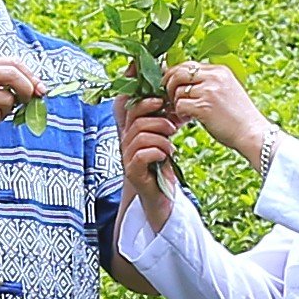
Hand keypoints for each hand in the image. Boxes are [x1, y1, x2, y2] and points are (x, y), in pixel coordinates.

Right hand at [118, 100, 182, 219]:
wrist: (162, 196)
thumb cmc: (162, 167)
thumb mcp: (162, 140)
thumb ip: (161, 124)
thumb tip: (171, 105)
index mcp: (131, 132)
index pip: (129, 108)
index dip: (144, 102)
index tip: (162, 102)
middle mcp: (125, 143)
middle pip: (135, 120)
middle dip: (158, 121)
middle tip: (172, 129)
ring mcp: (127, 157)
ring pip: (140, 136)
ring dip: (161, 139)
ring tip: (170, 148)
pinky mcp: (132, 172)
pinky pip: (141, 154)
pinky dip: (157, 152)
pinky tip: (165, 157)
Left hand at [162, 62, 274, 166]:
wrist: (253, 133)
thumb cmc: (239, 116)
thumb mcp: (227, 90)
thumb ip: (209, 83)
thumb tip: (183, 82)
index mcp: (219, 70)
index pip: (188, 64)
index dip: (174, 74)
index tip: (169, 83)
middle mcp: (214, 77)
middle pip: (178, 73)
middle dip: (169, 85)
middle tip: (169, 98)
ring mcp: (209, 91)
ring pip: (177, 91)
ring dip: (176, 103)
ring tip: (184, 113)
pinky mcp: (204, 106)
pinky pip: (180, 105)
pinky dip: (180, 114)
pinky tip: (188, 119)